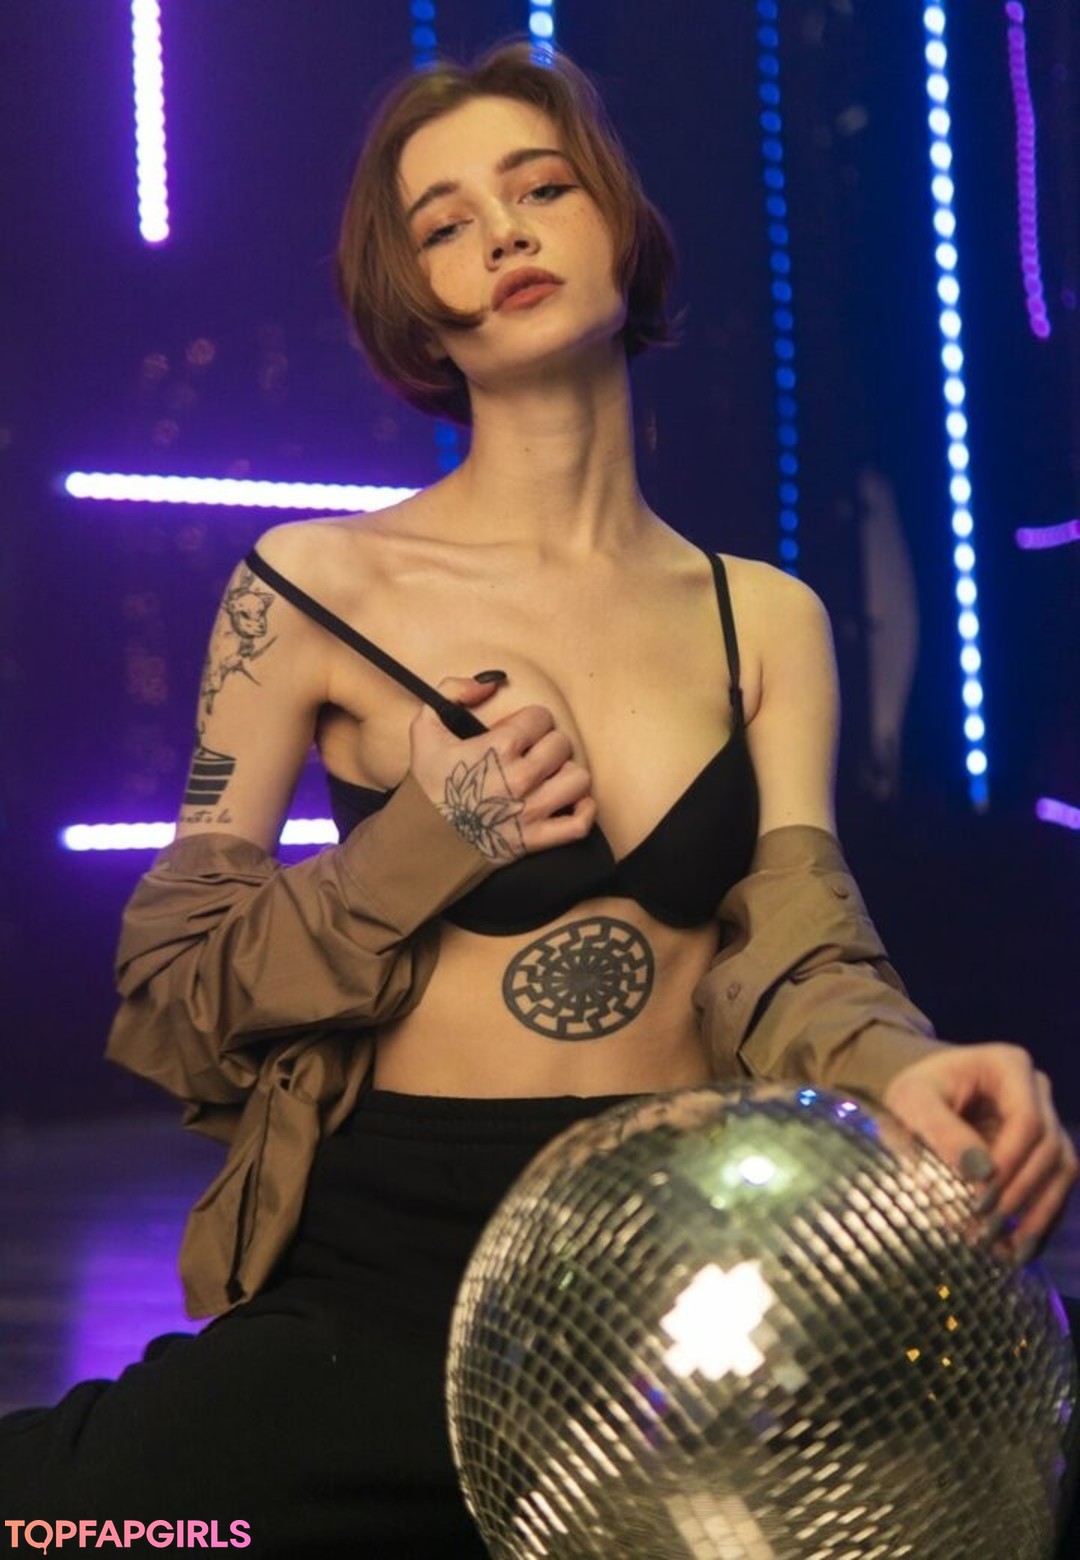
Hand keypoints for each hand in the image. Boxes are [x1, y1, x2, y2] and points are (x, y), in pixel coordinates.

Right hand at [409, 675, 595, 863]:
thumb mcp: (426, 726)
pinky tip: (570, 802)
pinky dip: (583, 812)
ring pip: (578, 779)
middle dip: (548, 745)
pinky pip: (578, 825)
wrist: (423, 838)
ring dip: (567, 775)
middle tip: (533, 754)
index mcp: (499, 747)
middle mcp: (521, 777)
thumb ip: (454, 690)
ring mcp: (531, 810)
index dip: (531, 721)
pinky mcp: (536, 839)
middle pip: (562, 745)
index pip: (541, 717)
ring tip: (550, 777)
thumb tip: (491, 681)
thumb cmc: (427, 784)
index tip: (519, 732)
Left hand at [882, 1042, 1077, 1263]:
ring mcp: (1047, 1120)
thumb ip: (941, 1131)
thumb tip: (982, 1173)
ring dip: (1037, 1214)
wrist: (918, 1100)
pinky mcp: (1045, 1152)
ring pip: (1061, 1171)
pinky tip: (1016, 1249)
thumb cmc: (912, 1095)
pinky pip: (1055, 1187)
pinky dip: (1039, 1218)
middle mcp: (1037, 1090)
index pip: (1027, 1120)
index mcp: (1009, 1066)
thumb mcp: (911, 1103)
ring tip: (1008, 1252)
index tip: (980, 1201)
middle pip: (1048, 1147)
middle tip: (986, 1231)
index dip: (1011, 1163)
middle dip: (1020, 1194)